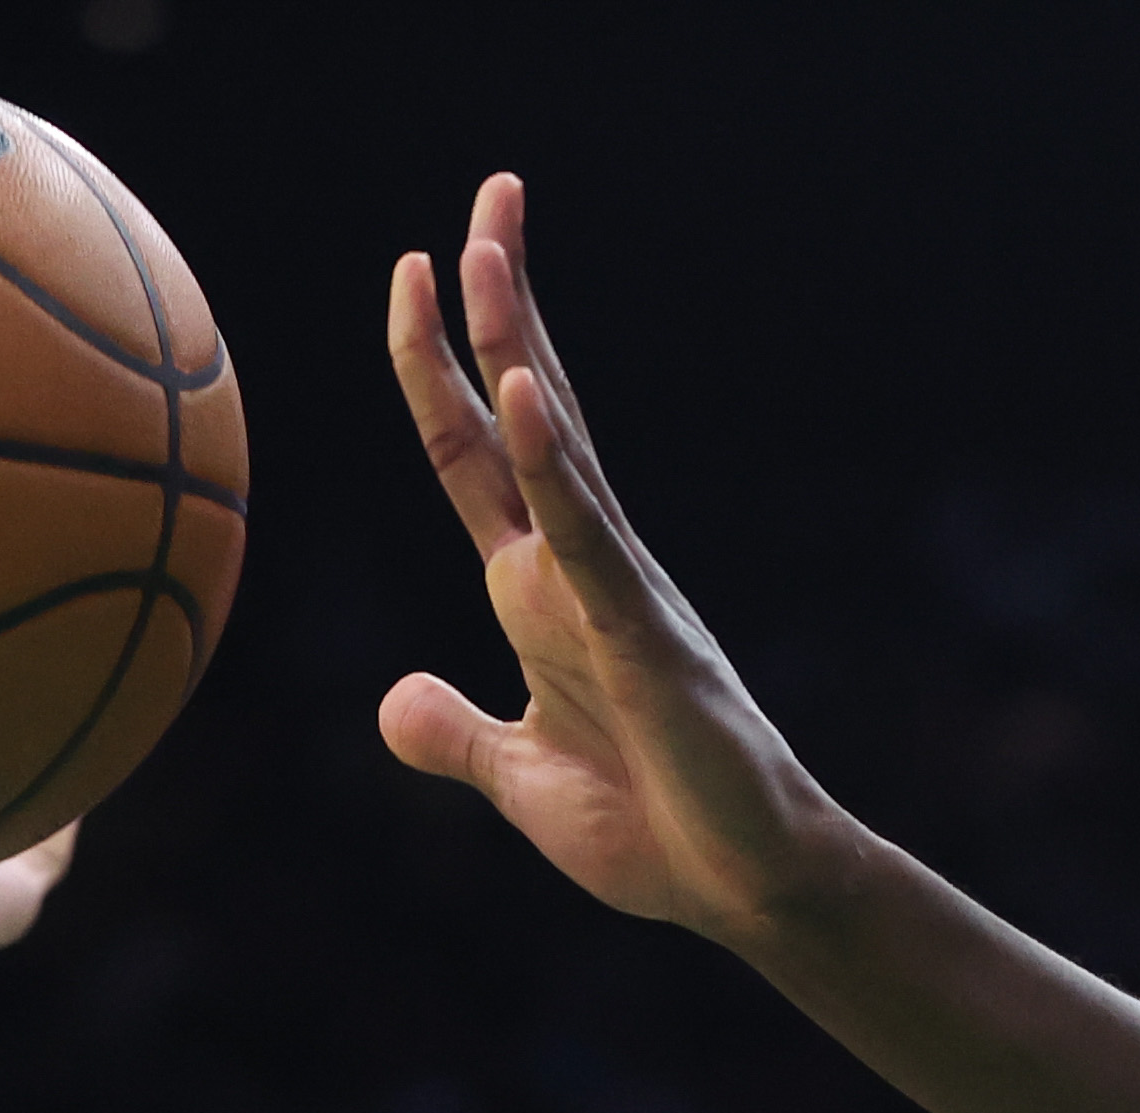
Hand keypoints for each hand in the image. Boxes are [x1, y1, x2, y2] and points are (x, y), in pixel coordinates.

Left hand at [377, 176, 851, 938]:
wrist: (747, 888)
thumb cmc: (659, 832)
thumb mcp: (522, 782)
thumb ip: (454, 736)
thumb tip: (392, 701)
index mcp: (540, 594)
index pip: (472, 455)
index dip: (436, 366)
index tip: (417, 270)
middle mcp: (578, 570)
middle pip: (520, 411)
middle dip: (497, 303)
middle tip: (488, 197)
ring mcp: (615, 595)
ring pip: (552, 447)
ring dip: (512, 344)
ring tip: (484, 249)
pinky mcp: (643, 640)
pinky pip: (586, 539)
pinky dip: (550, 466)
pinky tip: (519, 397)